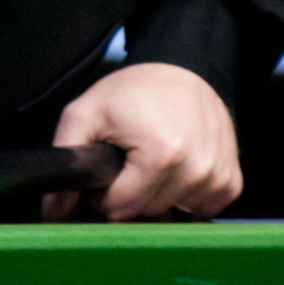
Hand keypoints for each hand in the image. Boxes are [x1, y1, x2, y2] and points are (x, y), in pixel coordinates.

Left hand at [42, 63, 240, 221]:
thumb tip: (52, 211)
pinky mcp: (231, 182)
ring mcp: (218, 178)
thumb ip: (64, 157)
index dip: (103, 194)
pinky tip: (176, 170)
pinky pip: (199, 211)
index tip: (107, 168)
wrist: (183, 68)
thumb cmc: (131, 92)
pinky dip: (183, 197)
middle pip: (146, 214)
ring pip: (171, 216)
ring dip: (157, 197)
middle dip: (129, 195)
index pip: (119, 209)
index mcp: (161, 155)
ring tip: (152, 162)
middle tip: (128, 161)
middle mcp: (197, 170)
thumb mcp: (85, 114)